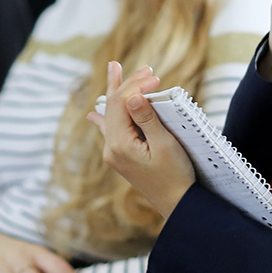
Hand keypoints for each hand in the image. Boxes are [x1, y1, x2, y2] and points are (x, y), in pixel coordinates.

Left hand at [85, 61, 195, 220]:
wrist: (177, 205)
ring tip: (113, 69)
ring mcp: (113, 154)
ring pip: (111, 115)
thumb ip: (147, 119)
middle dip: (126, 84)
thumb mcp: (165, 145)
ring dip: (115, 93)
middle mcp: (111, 149)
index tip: (155, 77)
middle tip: (138, 67)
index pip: (121, 104)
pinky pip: (110, 130)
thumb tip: (131, 96)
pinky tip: (94, 114)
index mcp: (119, 145)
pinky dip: (107, 116)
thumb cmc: (176, 176)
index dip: (135, 86)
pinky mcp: (120, 157)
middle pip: (113, 107)